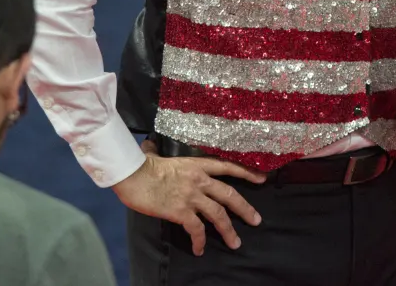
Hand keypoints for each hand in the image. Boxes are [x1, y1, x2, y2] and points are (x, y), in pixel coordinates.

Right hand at [113, 142, 266, 255]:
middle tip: (256, 220)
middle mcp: (199, 179)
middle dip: (245, 208)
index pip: (227, 167)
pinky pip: (197, 229)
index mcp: (197, 164)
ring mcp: (192, 196)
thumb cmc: (143, 164)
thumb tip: (150, 147)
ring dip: (228, 230)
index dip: (246, 172)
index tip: (262, 178)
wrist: (133, 175)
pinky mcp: (181, 211)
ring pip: (218, 214)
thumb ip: (160, 152)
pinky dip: (200, 241)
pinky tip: (200, 249)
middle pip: (229, 194)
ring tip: (236, 242)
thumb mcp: (158, 154)